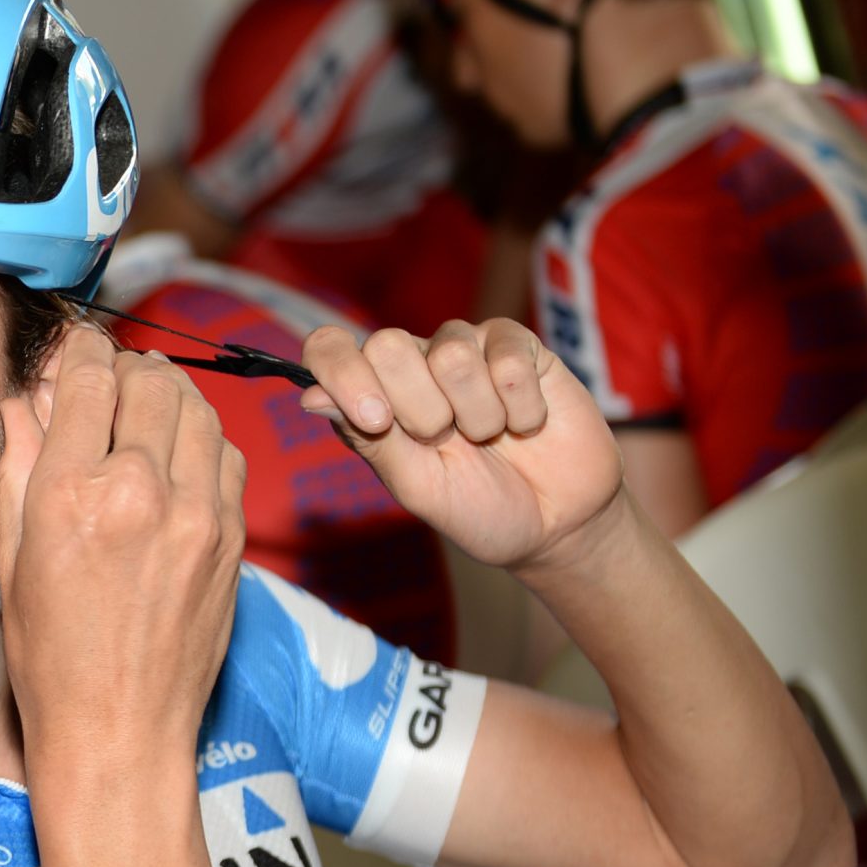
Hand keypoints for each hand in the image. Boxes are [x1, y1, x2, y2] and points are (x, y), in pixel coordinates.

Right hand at [0, 326, 246, 757]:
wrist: (121, 732)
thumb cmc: (52, 660)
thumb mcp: (12, 557)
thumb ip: (19, 464)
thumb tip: (22, 397)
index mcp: (74, 495)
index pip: (88, 376)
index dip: (78, 349)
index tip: (73, 349)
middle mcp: (143, 493)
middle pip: (148, 380)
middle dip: (124, 368)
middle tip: (106, 379)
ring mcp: (199, 514)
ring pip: (197, 407)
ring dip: (169, 395)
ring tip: (143, 408)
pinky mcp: (233, 538)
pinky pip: (227, 453)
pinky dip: (202, 437)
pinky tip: (178, 453)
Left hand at [300, 319, 623, 571]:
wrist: (556, 523)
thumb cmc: (479, 508)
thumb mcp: (417, 487)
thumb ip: (367, 439)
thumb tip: (310, 396)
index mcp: (373, 395)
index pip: (329, 348)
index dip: (342, 373)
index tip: (375, 420)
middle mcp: (413, 363)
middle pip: (387, 344)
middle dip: (419, 409)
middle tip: (445, 441)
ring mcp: (466, 348)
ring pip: (451, 352)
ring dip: (476, 414)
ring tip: (490, 436)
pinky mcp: (517, 345)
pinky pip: (507, 357)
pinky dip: (520, 406)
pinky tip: (526, 424)